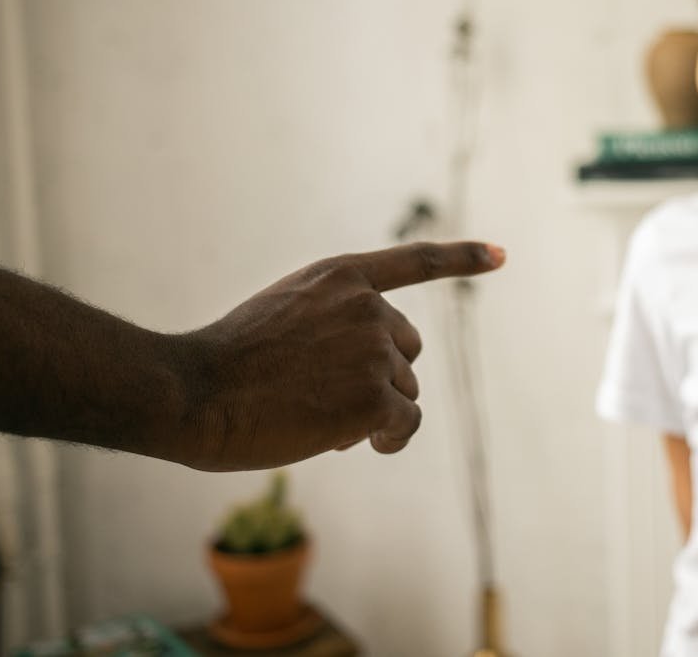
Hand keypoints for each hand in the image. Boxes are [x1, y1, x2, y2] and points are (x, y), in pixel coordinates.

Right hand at [177, 241, 504, 470]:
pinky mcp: (374, 397)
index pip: (414, 261)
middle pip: (406, 351)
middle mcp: (365, 305)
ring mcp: (372, 350)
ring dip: (374, 412)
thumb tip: (384, 383)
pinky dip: (389, 440)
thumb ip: (333, 322)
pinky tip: (355, 443)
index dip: (463, 258)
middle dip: (379, 377)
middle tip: (322, 396)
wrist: (194, 392)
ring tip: (316, 416)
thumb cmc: (226, 363)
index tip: (502, 254)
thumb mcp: (282, 314)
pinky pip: (404, 424)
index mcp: (340, 275)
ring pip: (404, 391)